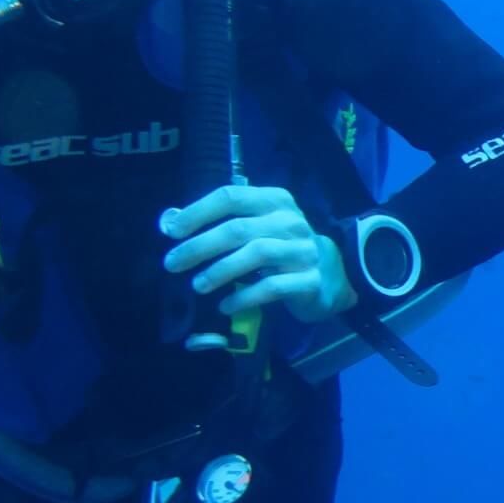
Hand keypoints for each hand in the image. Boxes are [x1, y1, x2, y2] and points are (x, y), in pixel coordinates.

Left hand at [160, 184, 354, 324]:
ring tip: (197, 285)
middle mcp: (291, 222)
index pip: (231, 197)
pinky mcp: (310, 280)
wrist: (332, 274)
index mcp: (274, 201)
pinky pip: (272, 287)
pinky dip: (244, 296)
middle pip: (238, 229)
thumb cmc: (283, 246)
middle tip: (172, 264)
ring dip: (220, 271)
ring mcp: (303, 251)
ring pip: (256, 255)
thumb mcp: (259, 226)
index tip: (171, 232)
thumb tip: (171, 221)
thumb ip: (222, 221)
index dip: (198, 212)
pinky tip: (225, 305)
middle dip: (200, 246)